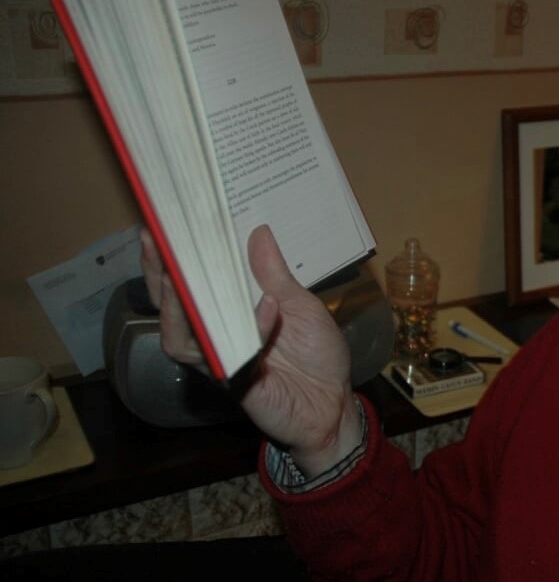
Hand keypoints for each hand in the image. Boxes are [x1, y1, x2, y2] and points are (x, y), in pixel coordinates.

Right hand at [139, 225, 360, 476]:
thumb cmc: (316, 354)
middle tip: (154, 242)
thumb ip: (275, 274)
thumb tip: (258, 232)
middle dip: (158, 276)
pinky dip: (254, 327)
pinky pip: (232, 357)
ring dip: (179, 307)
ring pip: (181, 339)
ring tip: (180, 276)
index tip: (160, 227)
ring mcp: (221, 362)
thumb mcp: (300, 304)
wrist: (334, 403)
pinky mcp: (238, 384)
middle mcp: (216, 338)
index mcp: (229, 313)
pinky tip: (268, 306)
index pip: (190, 284)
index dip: (170, 260)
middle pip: (172, 309)